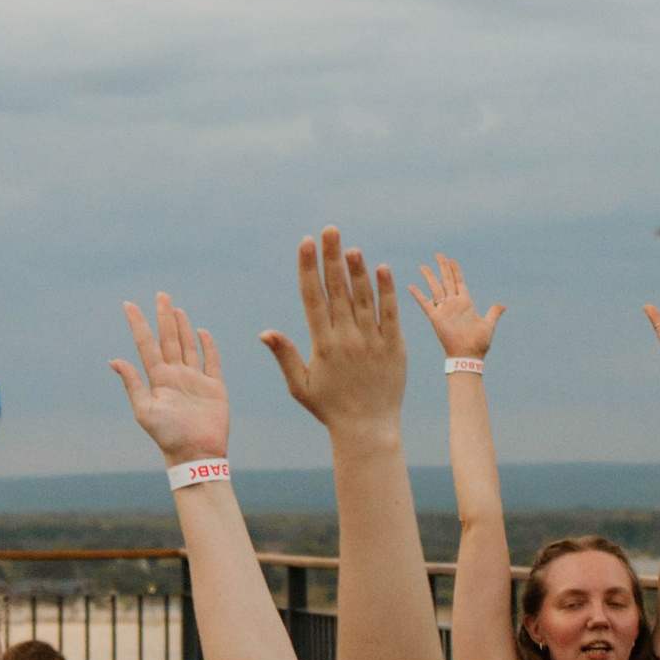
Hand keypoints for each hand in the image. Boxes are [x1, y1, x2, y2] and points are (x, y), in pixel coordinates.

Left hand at [108, 293, 230, 466]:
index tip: (128, 305)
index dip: (137, 324)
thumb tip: (114, 360)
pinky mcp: (214, 386)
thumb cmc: (168, 436)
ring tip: (175, 309)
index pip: (146, 345)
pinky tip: (201, 332)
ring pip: (188, 346)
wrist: (196, 454)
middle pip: (168, 339)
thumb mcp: (145, 410)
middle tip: (160, 294)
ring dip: (182, 327)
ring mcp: (195, 379)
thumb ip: (133, 383)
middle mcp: (175, 375)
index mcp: (158, 379)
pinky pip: (211, 361)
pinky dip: (208, 346)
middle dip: (163, 317)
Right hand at [261, 230, 407, 430]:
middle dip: (331, 258)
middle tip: (329, 230)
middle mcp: (347, 338)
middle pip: (337, 290)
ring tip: (351, 246)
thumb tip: (265, 332)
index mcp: (323, 345)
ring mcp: (372, 341)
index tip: (305, 243)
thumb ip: (284, 356)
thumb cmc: (330, 408)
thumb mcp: (300, 386)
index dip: (308, 268)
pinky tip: (383, 269)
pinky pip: (390, 313)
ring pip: (363, 298)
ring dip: (357, 270)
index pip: (313, 298)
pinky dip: (386, 291)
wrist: (368, 429)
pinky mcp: (394, 346)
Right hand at [411, 252, 502, 362]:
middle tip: (438, 255)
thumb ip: (494, 313)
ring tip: (423, 266)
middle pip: (446, 281)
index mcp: (466, 304)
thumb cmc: (478, 343)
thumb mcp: (488, 325)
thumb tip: (502, 306)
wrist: (468, 356)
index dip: (455, 271)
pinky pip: (425, 303)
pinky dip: (418, 295)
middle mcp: (453, 304)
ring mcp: (444, 310)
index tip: (452, 260)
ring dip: (430, 277)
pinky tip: (411, 286)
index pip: (459, 282)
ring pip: (435, 288)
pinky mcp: (436, 318)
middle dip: (442, 267)